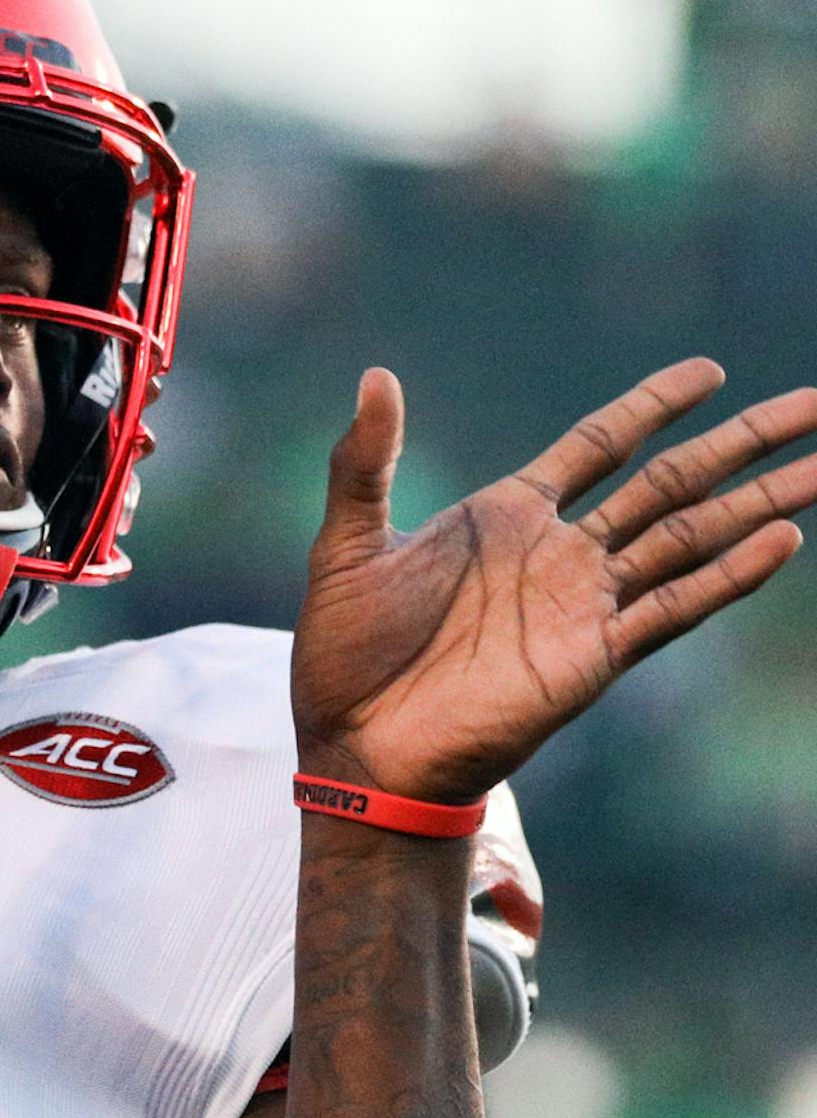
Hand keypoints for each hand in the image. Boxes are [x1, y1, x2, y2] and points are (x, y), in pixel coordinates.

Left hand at [292, 360, 816, 802]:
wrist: (356, 746)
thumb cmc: (346, 654)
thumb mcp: (348, 544)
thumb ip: (364, 462)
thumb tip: (376, 374)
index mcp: (507, 516)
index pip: (601, 446)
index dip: (653, 407)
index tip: (711, 372)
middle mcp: (560, 554)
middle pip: (672, 482)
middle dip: (744, 443)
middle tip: (816, 403)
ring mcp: (583, 605)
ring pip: (691, 538)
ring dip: (761, 504)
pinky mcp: (593, 658)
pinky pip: (672, 607)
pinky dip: (727, 575)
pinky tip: (782, 541)